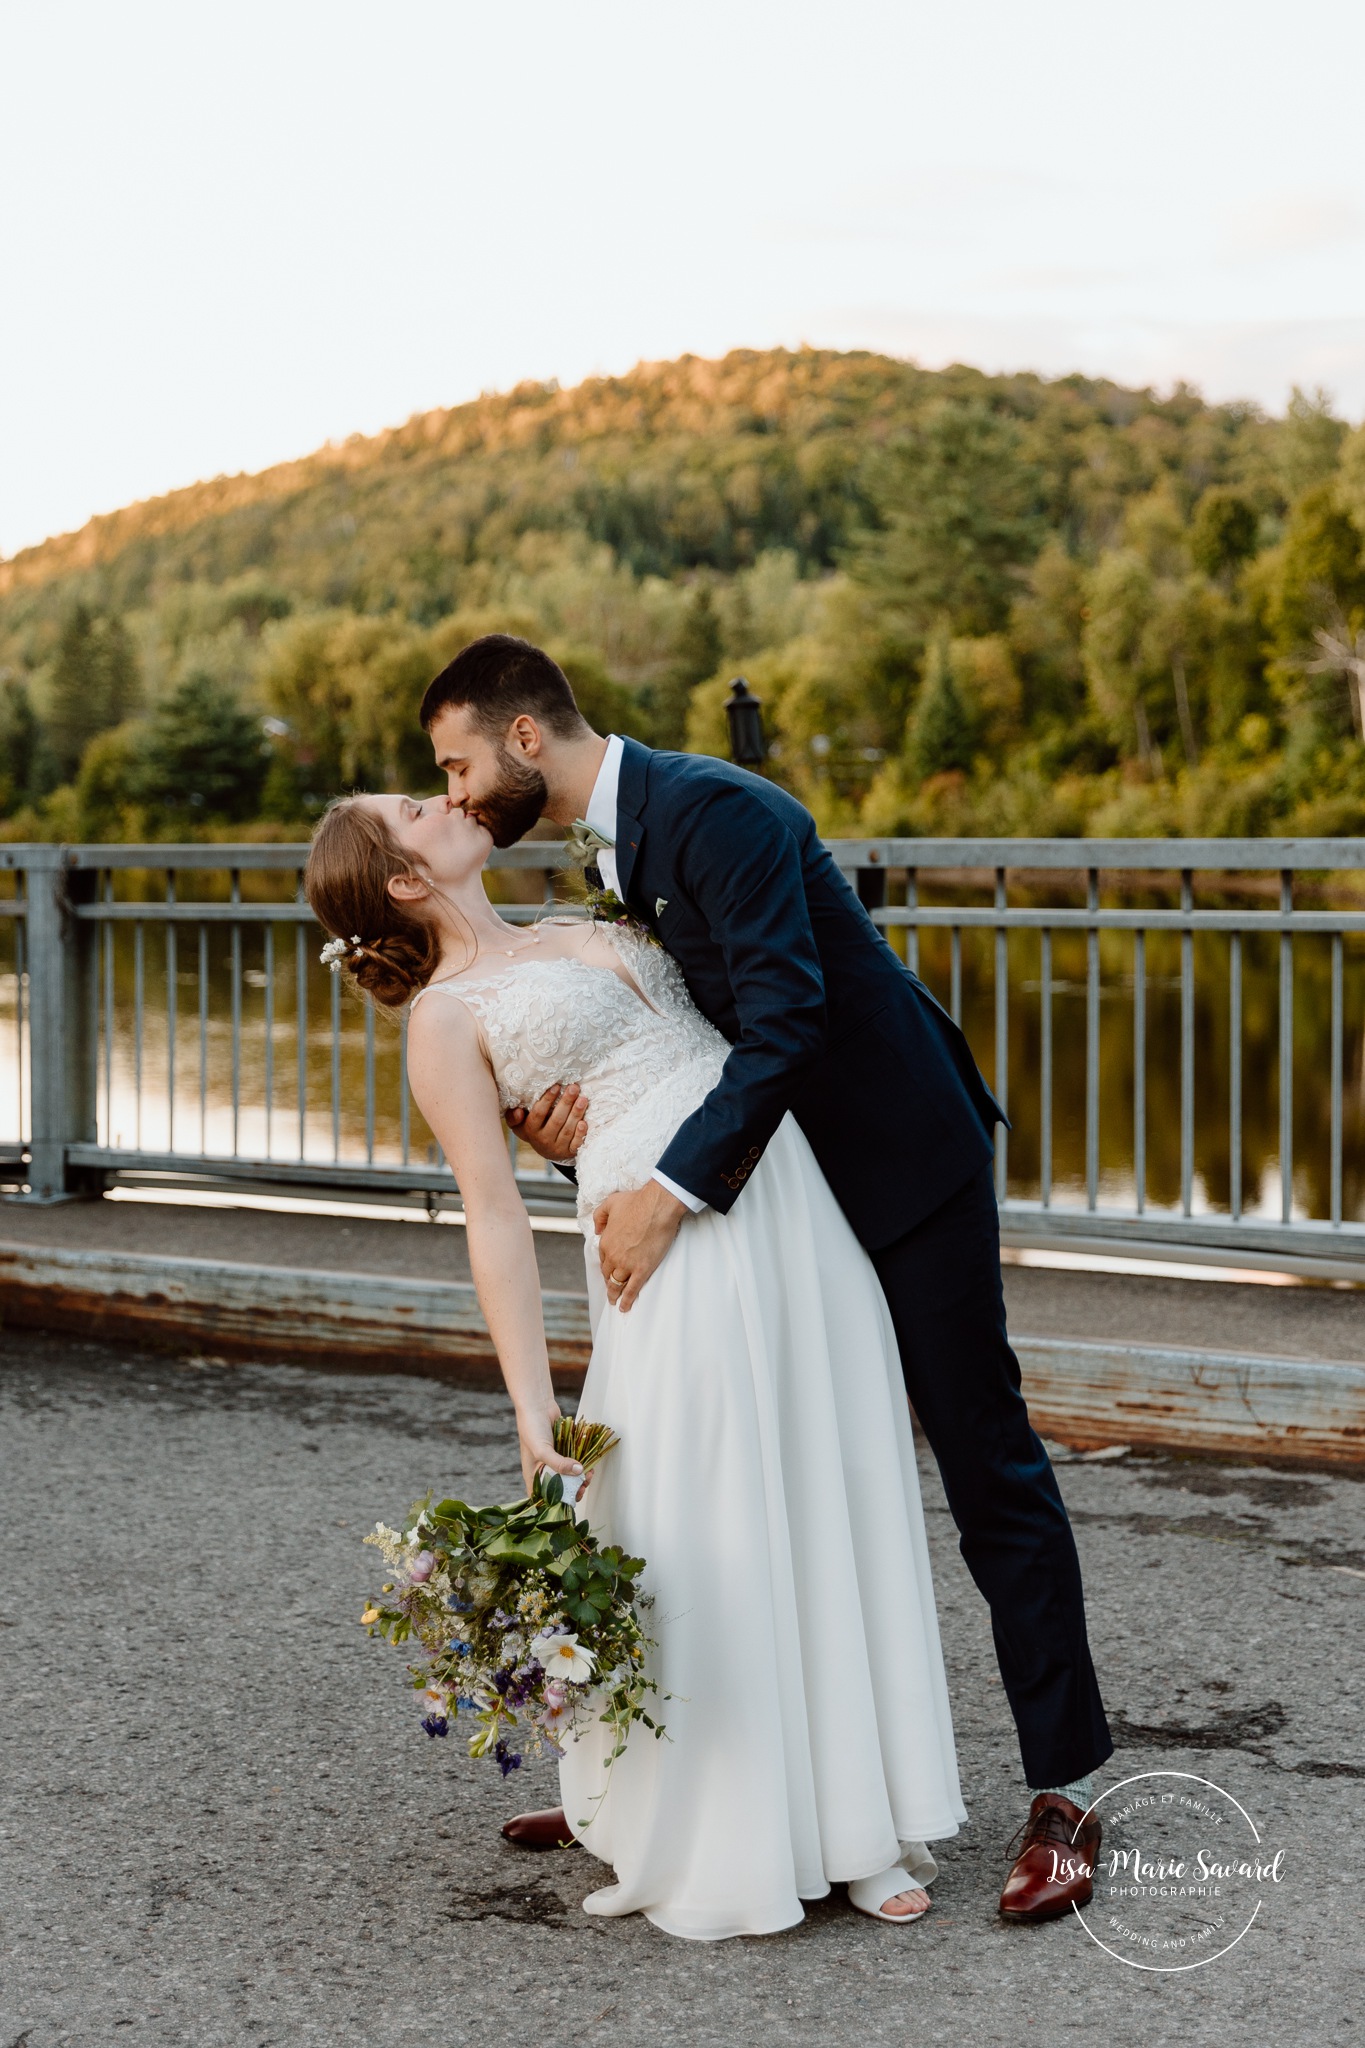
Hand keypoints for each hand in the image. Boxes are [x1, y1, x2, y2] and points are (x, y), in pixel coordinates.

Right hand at [506, 1083, 588, 1163]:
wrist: (547, 1150)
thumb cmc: (533, 1129)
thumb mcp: (519, 1125)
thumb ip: (514, 1117)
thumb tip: (518, 1111)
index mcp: (531, 1130)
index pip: (539, 1113)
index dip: (547, 1099)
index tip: (557, 1086)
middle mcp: (544, 1140)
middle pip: (556, 1120)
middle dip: (566, 1103)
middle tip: (574, 1087)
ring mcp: (558, 1147)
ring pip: (568, 1130)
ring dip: (576, 1114)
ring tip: (583, 1099)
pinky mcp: (570, 1152)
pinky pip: (576, 1144)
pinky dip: (581, 1134)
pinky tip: (584, 1122)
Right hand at [515, 1400, 585, 1498]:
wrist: (537, 1404)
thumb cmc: (532, 1428)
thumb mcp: (542, 1450)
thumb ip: (559, 1464)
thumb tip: (579, 1472)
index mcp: (533, 1474)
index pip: (542, 1496)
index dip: (556, 1502)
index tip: (570, 1500)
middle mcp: (543, 1469)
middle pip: (560, 1487)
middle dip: (573, 1489)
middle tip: (583, 1486)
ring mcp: (554, 1459)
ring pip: (569, 1475)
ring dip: (580, 1477)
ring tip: (589, 1474)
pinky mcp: (563, 1450)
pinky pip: (574, 1461)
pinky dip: (582, 1464)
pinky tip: (589, 1464)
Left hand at [593, 1181, 686, 1312]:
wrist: (657, 1206)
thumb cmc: (636, 1202)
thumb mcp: (610, 1203)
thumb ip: (599, 1216)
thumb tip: (597, 1229)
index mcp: (606, 1241)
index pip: (602, 1260)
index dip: (606, 1266)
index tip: (608, 1271)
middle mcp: (613, 1256)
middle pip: (608, 1274)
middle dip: (608, 1282)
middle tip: (611, 1289)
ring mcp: (627, 1264)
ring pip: (617, 1285)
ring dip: (615, 1295)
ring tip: (615, 1302)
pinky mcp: (642, 1269)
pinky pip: (632, 1290)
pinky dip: (627, 1300)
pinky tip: (625, 1307)